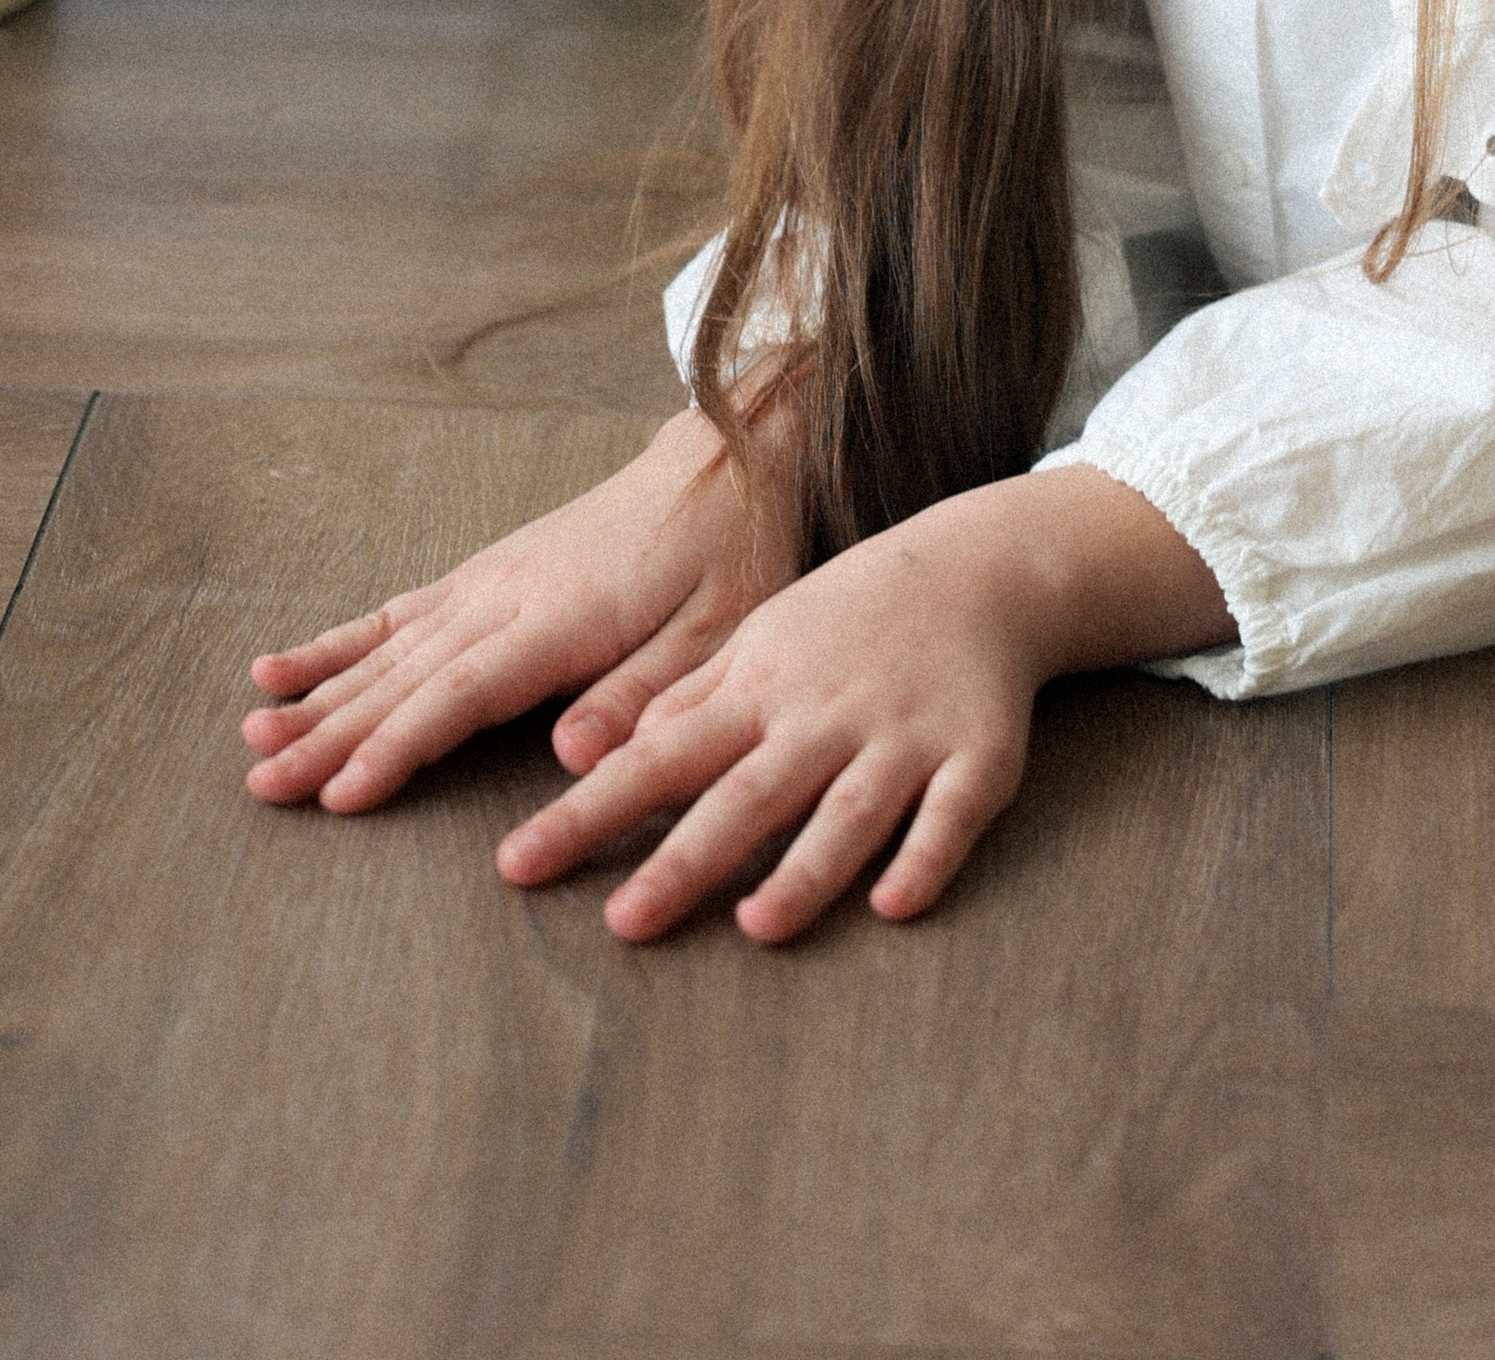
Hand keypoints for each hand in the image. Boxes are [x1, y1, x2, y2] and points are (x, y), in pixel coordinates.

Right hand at [242, 403, 796, 812]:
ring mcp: (488, 579)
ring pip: (388, 646)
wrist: (726, 460)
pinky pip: (398, 612)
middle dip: (330, 735)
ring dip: (317, 693)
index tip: (338, 795)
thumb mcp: (720, 630)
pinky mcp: (485, 573)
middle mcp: (507, 594)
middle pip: (405, 675)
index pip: (464, 694)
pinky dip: (339, 640)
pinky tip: (283, 664)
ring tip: (252, 733)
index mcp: (563, 617)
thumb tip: (574, 756)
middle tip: (261, 784)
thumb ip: (644, 693)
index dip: (399, 746)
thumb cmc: (732, 551)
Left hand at [493, 463, 1230, 945]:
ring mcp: (901, 737)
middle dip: (684, 859)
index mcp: (760, 690)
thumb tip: (602, 756)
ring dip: (805, 870)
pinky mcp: (976, 756)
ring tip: (756, 928)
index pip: (657, 761)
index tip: (517, 864)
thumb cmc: (851, 616)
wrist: (977, 567)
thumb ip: (689, 702)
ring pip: (847, 811)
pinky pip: (952, 815)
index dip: (588, 813)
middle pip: (745, 796)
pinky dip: (926, 857)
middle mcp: (823, 717)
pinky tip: (895, 905)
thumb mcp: (760, 640)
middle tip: (621, 924)